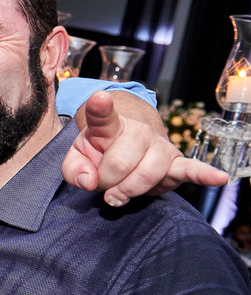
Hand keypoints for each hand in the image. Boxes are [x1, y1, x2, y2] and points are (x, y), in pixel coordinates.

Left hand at [63, 91, 228, 205]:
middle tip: (102, 185)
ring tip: (118, 195)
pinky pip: (192, 169)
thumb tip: (89, 182)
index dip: (100, 108)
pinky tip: (219, 178)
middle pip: (121, 163)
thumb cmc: (99, 153)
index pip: (103, 115)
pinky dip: (205, 175)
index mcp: (109, 126)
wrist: (127, 147)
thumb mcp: (77, 159)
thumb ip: (74, 170)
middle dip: (106, 182)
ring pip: (146, 174)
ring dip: (129, 191)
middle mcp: (138, 132)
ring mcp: (159, 146)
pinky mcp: (175, 162)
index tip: (98, 99)